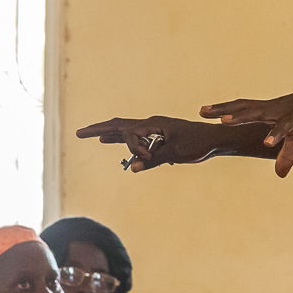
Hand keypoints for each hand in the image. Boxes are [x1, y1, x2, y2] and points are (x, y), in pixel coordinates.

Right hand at [74, 116, 232, 171]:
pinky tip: (109, 140)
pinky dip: (119, 139)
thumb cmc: (198, 144)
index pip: (130, 134)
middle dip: (98, 129)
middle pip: (118, 125)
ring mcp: (152, 130)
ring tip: (89, 134)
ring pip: (123, 130)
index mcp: (153, 123)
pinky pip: (132, 137)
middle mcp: (150, 124)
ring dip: (106, 133)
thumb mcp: (176, 153)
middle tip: (79, 132)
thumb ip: (154, 160)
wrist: (214, 139)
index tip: (146, 159)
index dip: (133, 149)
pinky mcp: (156, 137)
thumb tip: (134, 168)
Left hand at [199, 77, 292, 176]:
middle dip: (222, 110)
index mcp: (271, 112)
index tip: (204, 111)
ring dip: (241, 117)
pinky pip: (286, 126)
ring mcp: (286, 111)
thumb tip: (279, 174)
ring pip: (259, 114)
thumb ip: (287, 155)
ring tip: (223, 121)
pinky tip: (266, 142)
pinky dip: (276, 134)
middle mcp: (274, 109)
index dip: (224, 110)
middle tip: (201, 111)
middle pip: (243, 108)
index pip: (243, 109)